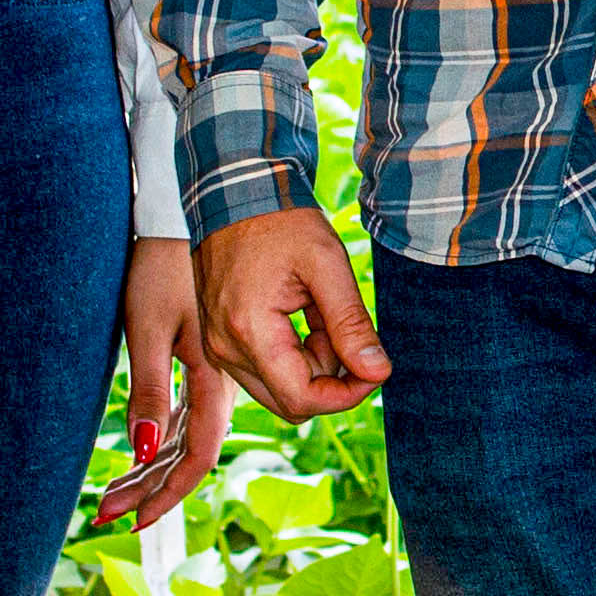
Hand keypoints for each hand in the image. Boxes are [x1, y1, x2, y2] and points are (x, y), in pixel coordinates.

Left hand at [89, 236, 240, 530]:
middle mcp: (220, 384)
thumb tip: (145, 451)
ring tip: (112, 496)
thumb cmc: (164, 266)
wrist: (195, 216)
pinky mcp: (204, 360)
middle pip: (189, 454)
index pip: (195, 455)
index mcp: (213, 379)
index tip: (132, 522)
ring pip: (185, 437)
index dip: (166, 493)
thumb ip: (149, 391)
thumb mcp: (149, 326)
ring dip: (151, 469)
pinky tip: (143, 452)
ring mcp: (215, 374)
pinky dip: (161, 439)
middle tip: (106, 516)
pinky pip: (186, 414)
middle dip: (150, 490)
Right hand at [193, 205, 388, 423]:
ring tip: (324, 315)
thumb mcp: (327, 264)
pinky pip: (264, 369)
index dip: (347, 395)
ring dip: (313, 367)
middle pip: (290, 402)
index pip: (302, 399)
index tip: (376, 369)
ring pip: (278, 389)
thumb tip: (378, 372)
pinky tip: (306, 316)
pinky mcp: (219, 338)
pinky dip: (293, 355)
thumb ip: (351, 323)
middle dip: (332, 381)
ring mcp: (217, 345)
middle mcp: (225, 348)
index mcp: (249, 331)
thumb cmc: (280, 221)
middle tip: (354, 338)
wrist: (233, 192)